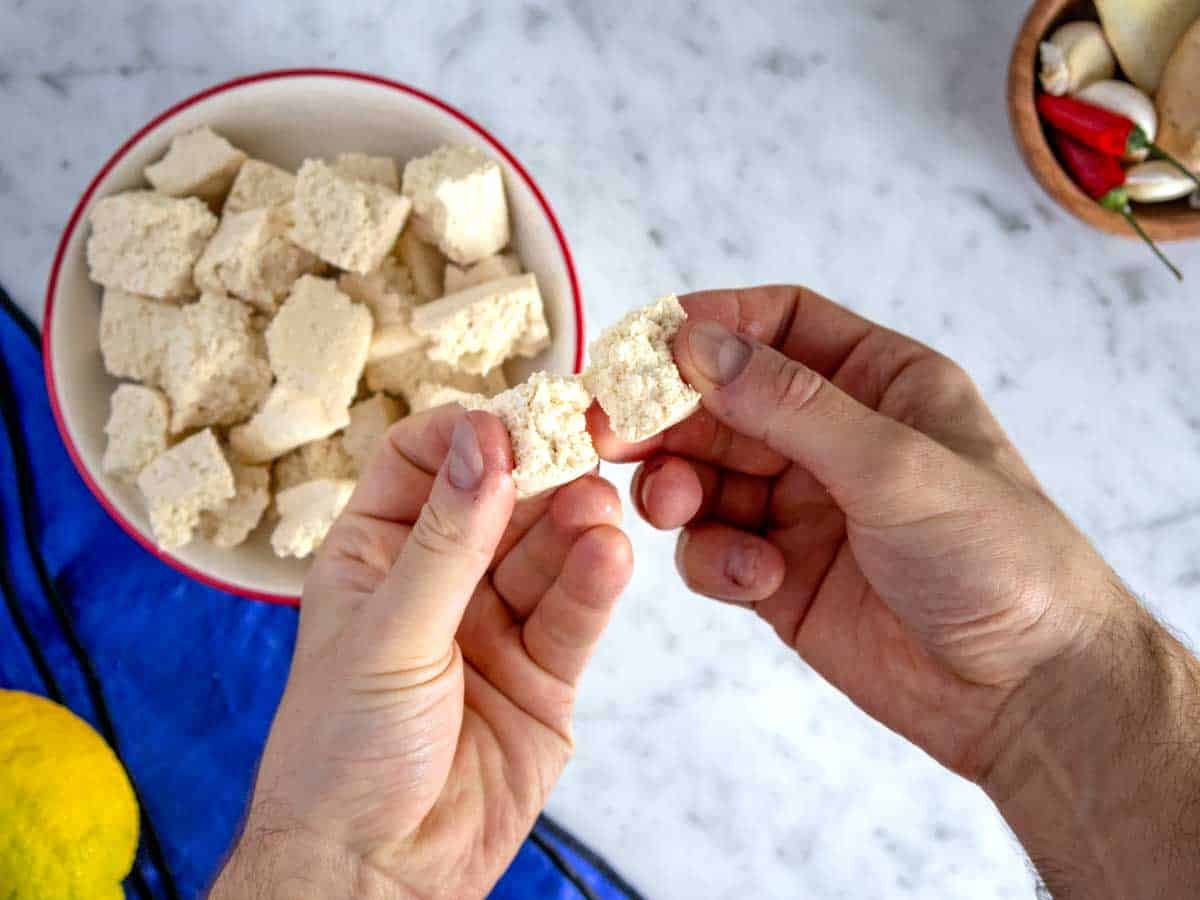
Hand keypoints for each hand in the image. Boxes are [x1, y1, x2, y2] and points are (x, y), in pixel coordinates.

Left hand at [212, 407, 631, 899]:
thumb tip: (484, 441)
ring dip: (576, 527)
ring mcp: (496, 626)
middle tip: (584, 444)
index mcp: (376, 555)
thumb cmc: (341, 754)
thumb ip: (447, 540)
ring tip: (600, 510)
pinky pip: (575, 616)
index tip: (514, 418)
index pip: (424, 464)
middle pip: (501, 501)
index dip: (468, 436)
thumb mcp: (387, 632)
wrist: (376, 873)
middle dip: (541, 474)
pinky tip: (609, 557)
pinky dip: (594, 585)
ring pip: (548, 554)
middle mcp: (440, 582)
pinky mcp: (545, 676)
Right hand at [594, 285, 1199, 896]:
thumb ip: (789, 405)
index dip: (705, 326)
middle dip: (666, 416)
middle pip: (720, 400)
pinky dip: (713, 558)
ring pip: (703, 474)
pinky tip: (751, 579)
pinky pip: (713, 547)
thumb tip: (694, 344)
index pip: (775, 325)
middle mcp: (831, 436)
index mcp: (877, 382)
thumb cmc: (998, 557)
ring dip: (677, 488)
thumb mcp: (895, 465)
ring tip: (675, 510)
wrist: (1025, 692)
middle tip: (609, 431)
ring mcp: (800, 506)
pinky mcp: (777, 573)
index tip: (640, 347)